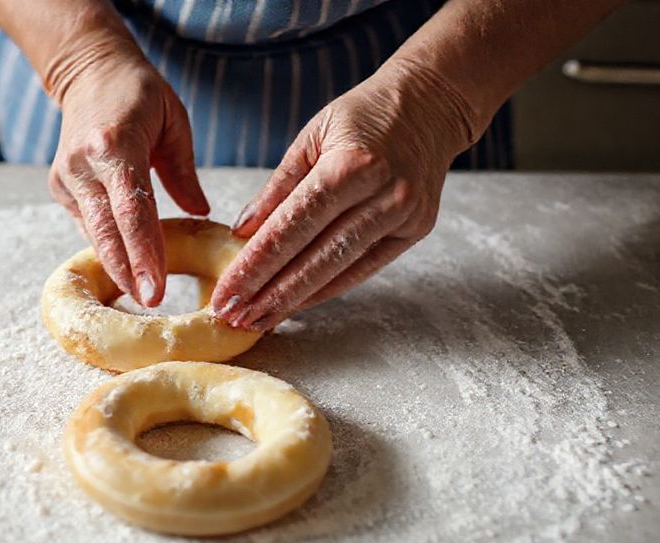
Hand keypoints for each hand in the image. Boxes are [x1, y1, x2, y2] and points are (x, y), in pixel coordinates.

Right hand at [49, 55, 208, 306]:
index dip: (146, 251)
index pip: (132, 209)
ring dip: (118, 264)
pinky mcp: (60, 187)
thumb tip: (202, 213)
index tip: (157, 287)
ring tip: (143, 294)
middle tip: (150, 303)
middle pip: (107, 230)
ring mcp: (66, 177)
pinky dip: (109, 245)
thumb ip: (184, 173)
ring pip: (94, 233)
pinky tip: (128, 267)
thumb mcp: (173, 122)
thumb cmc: (138, 95)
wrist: (89, 72)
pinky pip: (89, 224)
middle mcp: (83, 164)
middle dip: (128, 270)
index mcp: (114, 144)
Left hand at [211, 58, 476, 330]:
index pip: (292, 226)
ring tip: (258, 320)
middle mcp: (382, 194)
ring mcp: (404, 215)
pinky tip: (296, 305)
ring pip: (338, 270)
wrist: (433, 103)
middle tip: (233, 317)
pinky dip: (326, 289)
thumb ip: (278, 187)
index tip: (226, 293)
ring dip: (294, 300)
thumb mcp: (313, 136)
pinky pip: (363, 269)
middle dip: (269, 293)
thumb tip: (241, 233)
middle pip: (314, 257)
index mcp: (351, 165)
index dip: (255, 265)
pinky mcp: (415, 231)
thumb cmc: (364, 115)